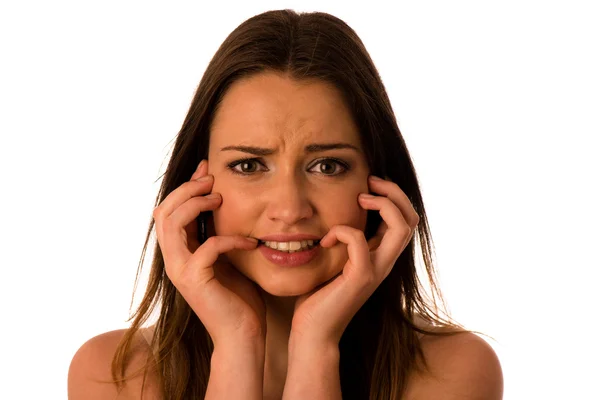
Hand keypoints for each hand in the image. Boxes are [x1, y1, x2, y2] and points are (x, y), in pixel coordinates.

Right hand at [153, 159, 265, 345]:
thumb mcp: (229, 258)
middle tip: (212, 178)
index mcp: (181, 252)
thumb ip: (221, 234)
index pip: (170, 210)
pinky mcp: (195, 280)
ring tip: (220, 197)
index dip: (186, 186)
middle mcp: (174, 260)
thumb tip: (228, 206)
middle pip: (163, 211)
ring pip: (172, 223)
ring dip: (196, 204)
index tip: (207, 169)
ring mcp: (181, 270)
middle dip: (187, 189)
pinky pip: (208, 247)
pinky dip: (230, 239)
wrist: (243, 334)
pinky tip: (251, 242)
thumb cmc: (239, 297)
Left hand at [289, 175, 419, 346]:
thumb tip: (337, 213)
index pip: (406, 220)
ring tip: (359, 200)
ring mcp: (376, 271)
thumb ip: (344, 240)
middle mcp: (385, 263)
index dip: (393, 196)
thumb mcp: (335, 259)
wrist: (313, 331)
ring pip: (401, 228)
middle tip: (369, 182)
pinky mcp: (360, 278)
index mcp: (381, 256)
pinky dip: (342, 230)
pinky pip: (360, 241)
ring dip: (382, 204)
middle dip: (394, 192)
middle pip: (412, 219)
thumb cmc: (319, 295)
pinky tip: (326, 239)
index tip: (368, 184)